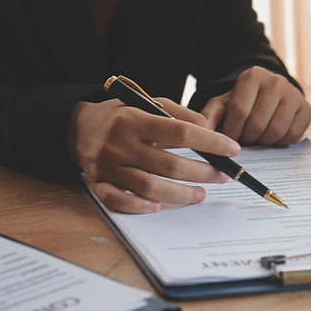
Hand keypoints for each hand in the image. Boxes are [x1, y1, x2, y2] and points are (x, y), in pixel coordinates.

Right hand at [70, 98, 239, 213]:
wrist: (79, 127)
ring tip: (201, 193)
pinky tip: (159, 207)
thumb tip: (209, 130)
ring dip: (181, 195)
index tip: (231, 148)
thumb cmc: (121, 116)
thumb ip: (178, 114)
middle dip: (202, 172)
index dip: (209, 142)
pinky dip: (139, 207)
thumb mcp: (146, 103)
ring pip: (150, 188)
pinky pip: (119, 201)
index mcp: (133, 120)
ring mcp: (108, 167)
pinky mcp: (98, 185)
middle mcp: (119, 144)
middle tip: (221, 175)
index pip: (179, 132)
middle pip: (169, 165)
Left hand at [200, 66, 310, 145]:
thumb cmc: (243, 103)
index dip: (232, 131)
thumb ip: (208, 116)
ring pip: (275, 131)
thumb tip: (199, 129)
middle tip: (243, 141)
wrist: (270, 97)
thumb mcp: (223, 105)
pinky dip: (280, 143)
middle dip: (247, 139)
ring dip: (263, 142)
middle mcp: (275, 81)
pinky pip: (292, 136)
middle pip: (257, 124)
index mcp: (252, 76)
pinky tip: (272, 137)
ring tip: (256, 138)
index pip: (240, 110)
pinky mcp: (306, 109)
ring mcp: (294, 94)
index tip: (228, 138)